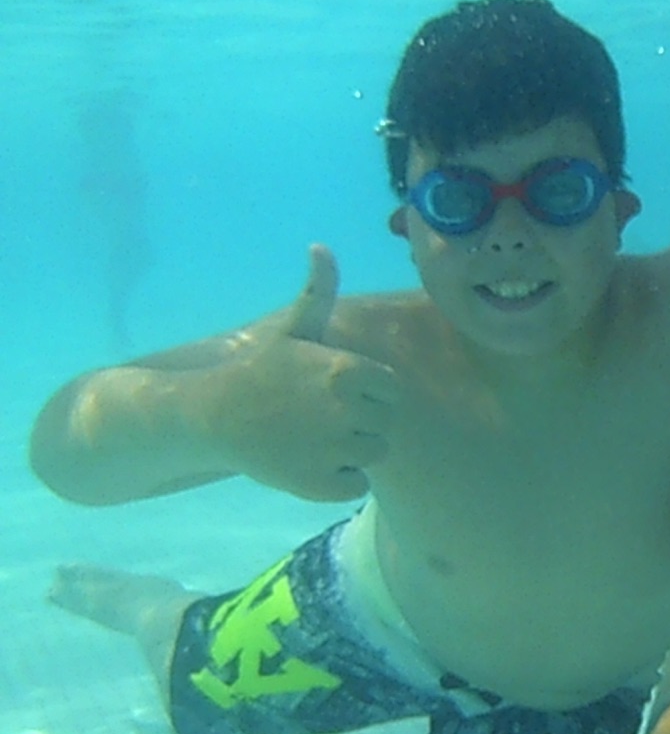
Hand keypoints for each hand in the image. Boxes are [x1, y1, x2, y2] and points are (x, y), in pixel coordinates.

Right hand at [201, 244, 397, 500]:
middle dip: (360, 420)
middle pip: (385, 423)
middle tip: (320, 415)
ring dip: (351, 451)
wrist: (212, 414)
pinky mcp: (318, 484)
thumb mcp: (293, 328)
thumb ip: (318, 291)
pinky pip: (355, 486)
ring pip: (373, 454)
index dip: (368, 391)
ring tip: (313, 437)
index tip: (334, 390)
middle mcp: (345, 409)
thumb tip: (321, 246)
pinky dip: (338, 481)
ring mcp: (332, 449)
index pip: (391, 390)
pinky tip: (310, 463)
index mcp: (347, 370)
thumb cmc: (261, 369)